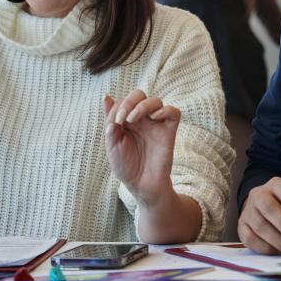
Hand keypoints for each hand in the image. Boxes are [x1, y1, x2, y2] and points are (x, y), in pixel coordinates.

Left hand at [103, 89, 180, 205]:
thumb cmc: (126, 166)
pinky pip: (173, 112)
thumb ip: (110, 121)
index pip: (123, 101)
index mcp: (126, 121)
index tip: (114, 124)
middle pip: (139, 95)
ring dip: (142, 106)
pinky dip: (165, 110)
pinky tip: (154, 118)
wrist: (141, 185)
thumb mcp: (112, 144)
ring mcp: (156, 124)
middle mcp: (142, 120)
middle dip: (129, 101)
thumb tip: (106, 96)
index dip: (117, 107)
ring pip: (156, 101)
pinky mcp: (169, 131)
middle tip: (123, 119)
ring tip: (133, 119)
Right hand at [238, 177, 280, 254]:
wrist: (263, 208)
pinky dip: (266, 248)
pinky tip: (278, 251)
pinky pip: (250, 238)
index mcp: (276, 185)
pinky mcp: (241, 226)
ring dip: (279, 242)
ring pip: (260, 226)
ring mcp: (248, 210)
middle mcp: (258, 194)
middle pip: (270, 209)